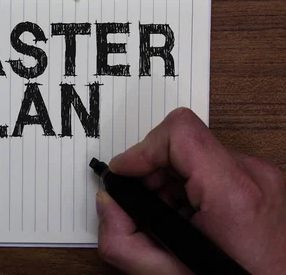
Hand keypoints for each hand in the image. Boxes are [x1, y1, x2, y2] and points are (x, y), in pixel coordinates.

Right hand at [97, 108, 285, 274]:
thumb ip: (123, 241)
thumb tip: (109, 204)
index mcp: (234, 195)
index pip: (180, 133)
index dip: (142, 149)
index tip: (124, 171)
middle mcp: (254, 176)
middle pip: (183, 141)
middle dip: (151, 170)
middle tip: (142, 203)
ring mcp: (263, 177)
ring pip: (197, 153)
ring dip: (169, 179)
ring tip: (167, 216)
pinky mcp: (264, 182)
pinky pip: (214, 166)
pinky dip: (190, 186)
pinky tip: (188, 217)